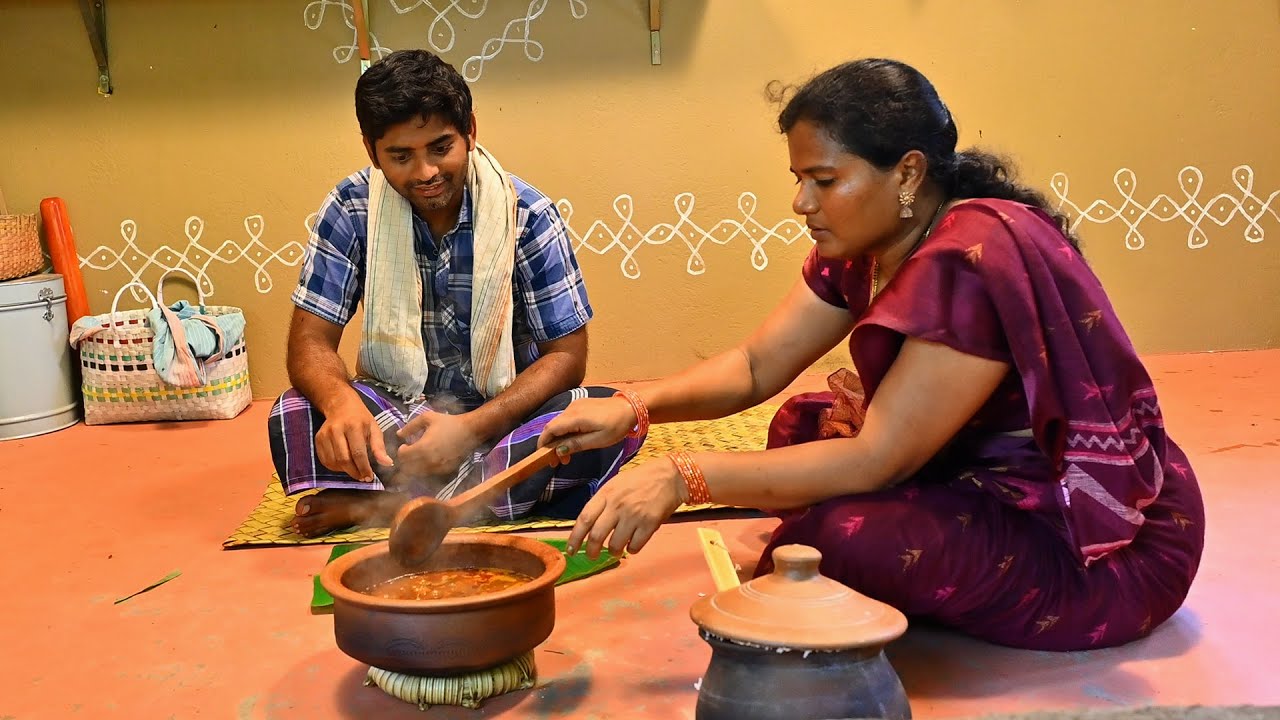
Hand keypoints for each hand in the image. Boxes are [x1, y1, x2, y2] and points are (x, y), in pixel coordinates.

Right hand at [316, 397, 393, 481]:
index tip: (369, 477)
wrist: (341, 405)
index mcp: (353, 426)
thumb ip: (379, 447)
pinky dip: (334, 467)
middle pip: (344, 459)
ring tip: (354, 470)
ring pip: (333, 462)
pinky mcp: (318, 439)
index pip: (358, 453)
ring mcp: (325, 435)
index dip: (363, 468)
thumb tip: (387, 463)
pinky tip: (343, 465)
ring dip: (344, 471)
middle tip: (362, 477)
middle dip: (354, 472)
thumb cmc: (361, 418)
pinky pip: (325, 460)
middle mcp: (336, 430)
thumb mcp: (374, 428)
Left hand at [395, 411, 481, 479]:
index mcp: (422, 447)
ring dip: (415, 466)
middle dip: (406, 460)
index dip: (401, 451)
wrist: (469, 430)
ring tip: (419, 455)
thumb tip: (399, 434)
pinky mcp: (445, 470)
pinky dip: (426, 469)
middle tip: (410, 452)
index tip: (405, 445)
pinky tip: (430, 459)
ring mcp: (438, 467)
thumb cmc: (448, 422)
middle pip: (408, 467)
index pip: (402, 456)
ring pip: (418, 473)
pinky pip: (430, 474)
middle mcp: (429, 460)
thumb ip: (410, 426)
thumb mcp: (427, 418)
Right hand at [538, 395, 637, 464]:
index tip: (543, 457)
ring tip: (568, 455)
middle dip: (552, 445)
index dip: (543, 443)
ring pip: (559, 423)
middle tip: (559, 462)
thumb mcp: (598, 440)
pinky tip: (574, 441)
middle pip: (552, 427)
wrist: (630, 407)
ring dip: (559, 439)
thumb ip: (577, 444)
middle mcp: (571, 408)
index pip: (550, 429)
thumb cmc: (617, 426)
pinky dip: (566, 431)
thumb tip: (558, 450)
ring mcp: (575, 405)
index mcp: (575, 417)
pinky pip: (567, 419)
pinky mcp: (580, 404)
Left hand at [567, 458, 684, 558]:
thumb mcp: (615, 484)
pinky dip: (631, 550)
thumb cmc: (640, 480)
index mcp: (606, 494)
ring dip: (613, 552)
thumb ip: (602, 502)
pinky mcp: (650, 524)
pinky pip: (634, 546)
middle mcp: (617, 505)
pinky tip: (632, 544)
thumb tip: (588, 525)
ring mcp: (634, 515)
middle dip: (591, 551)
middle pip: (596, 536)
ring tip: (615, 550)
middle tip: (592, 556)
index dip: (575, 538)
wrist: (670, 476)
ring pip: (615, 545)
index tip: (570, 550)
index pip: (584, 519)